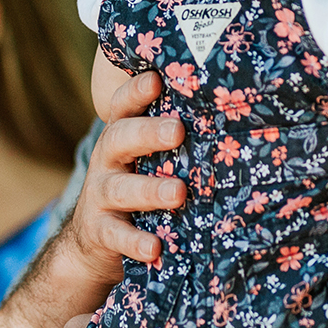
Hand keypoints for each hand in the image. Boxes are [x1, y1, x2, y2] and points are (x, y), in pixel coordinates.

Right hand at [58, 71, 186, 287]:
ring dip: (150, 190)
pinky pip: (116, 236)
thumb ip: (172, 138)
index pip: (124, 107)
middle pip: (120, 139)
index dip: (136, 92)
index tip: (156, 80)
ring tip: (178, 193)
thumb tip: (233, 109)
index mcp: (122, 137)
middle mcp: (108, 161)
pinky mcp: (100, 232)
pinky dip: (135, 242)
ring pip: (121, 189)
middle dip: (148, 133)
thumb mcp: (147, 159)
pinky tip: (155, 248)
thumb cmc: (138, 186)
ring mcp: (100, 196)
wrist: (95, 242)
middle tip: (176, 130)